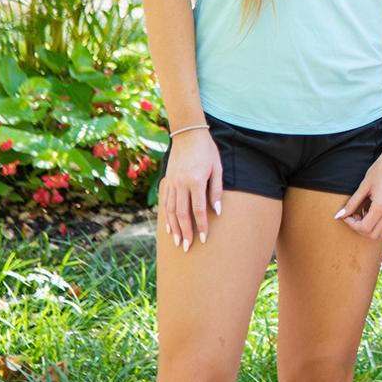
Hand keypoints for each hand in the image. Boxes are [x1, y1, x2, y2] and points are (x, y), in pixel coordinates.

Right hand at [157, 129, 221, 252]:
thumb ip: (216, 191)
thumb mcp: (217, 168)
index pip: (198, 209)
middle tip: (187, 247)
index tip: (204, 239)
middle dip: (185, 232)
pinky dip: (166, 217)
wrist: (188, 134)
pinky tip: (168, 227)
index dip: (201, 226)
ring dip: (174, 228)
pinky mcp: (166, 180)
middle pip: (182, 214)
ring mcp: (171, 182)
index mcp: (196, 181)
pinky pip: (164, 202)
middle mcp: (181, 184)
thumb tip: (217, 212)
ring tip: (177, 242)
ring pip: (170, 210)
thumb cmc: (207, 151)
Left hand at [335, 147, 381, 241]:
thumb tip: (339, 216)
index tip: (347, 215)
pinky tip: (372, 212)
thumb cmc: (381, 169)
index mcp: (381, 206)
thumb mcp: (364, 186)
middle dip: (360, 229)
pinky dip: (378, 225)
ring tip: (363, 215)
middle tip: (354, 216)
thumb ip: (352, 203)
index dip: (352, 224)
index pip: (364, 228)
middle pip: (373, 235)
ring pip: (381, 233)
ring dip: (369, 229)